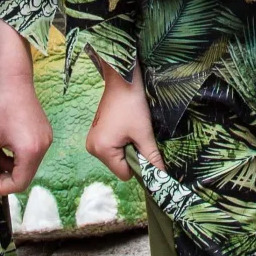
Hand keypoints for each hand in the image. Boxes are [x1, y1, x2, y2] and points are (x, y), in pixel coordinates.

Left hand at [0, 24, 51, 195]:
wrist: (15, 81)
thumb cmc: (1, 106)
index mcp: (30, 151)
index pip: (19, 183)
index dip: (1, 187)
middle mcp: (43, 148)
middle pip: (25, 176)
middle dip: (5, 177)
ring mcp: (46, 141)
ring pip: (28, 166)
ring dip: (10, 166)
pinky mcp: (45, 134)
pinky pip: (32, 154)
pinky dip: (18, 156)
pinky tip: (5, 145)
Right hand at [84, 56, 162, 179]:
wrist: (122, 79)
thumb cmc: (132, 104)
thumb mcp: (144, 133)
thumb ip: (152, 157)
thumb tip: (162, 176)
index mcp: (102, 150)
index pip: (125, 174)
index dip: (139, 164)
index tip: (144, 147)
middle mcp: (92, 148)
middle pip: (119, 166)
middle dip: (132, 155)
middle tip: (137, 135)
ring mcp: (92, 141)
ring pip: (117, 157)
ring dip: (127, 148)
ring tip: (130, 129)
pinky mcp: (96, 134)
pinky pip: (112, 148)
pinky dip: (121, 142)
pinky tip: (125, 127)